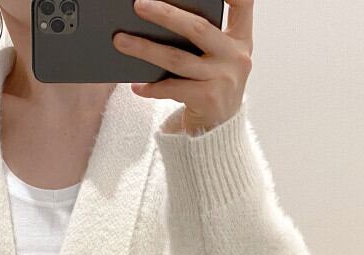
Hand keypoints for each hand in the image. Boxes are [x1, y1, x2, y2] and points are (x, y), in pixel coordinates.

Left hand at [113, 0, 253, 134]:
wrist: (218, 133)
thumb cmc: (210, 89)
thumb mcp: (215, 61)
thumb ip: (201, 40)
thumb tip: (156, 18)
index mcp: (240, 39)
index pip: (243, 4)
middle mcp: (236, 56)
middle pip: (197, 28)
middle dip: (165, 14)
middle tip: (139, 5)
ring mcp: (224, 78)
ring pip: (177, 59)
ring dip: (145, 49)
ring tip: (121, 41)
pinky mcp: (209, 99)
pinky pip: (173, 88)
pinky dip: (152, 88)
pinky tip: (136, 85)